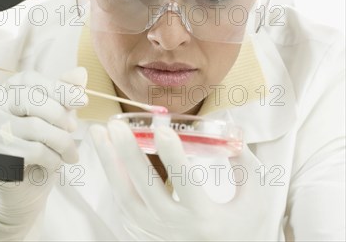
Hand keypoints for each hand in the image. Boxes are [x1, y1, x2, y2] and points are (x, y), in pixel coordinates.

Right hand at [0, 68, 87, 240]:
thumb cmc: (36, 150)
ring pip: (35, 128)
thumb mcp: (53, 119)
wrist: (21, 192)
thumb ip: (63, 95)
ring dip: (61, 143)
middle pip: (31, 100)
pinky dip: (51, 158)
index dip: (58, 88)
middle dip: (60, 117)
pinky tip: (54, 163)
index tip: (82, 100)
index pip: (29, 80)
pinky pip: (32, 151)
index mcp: (3, 92)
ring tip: (70, 153)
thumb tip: (80, 73)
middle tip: (73, 131)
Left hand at [91, 120, 282, 240]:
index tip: (163, 128)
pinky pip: (123, 206)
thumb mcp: (256, 200)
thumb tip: (226, 125)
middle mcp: (178, 229)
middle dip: (128, 153)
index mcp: (207, 219)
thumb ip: (244, 163)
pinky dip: (113, 179)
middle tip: (116, 125)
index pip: (188, 184)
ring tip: (98, 133)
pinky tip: (107, 154)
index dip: (174, 156)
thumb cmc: (246, 230)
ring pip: (125, 198)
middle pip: (146, 189)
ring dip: (109, 163)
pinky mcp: (145, 235)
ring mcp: (157, 234)